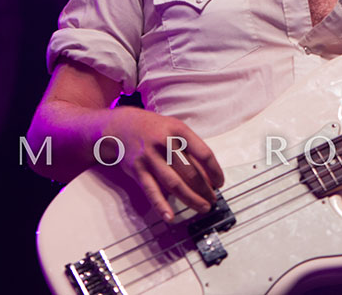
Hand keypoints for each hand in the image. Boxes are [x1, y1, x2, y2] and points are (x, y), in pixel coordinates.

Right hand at [101, 107, 224, 220]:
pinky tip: (170, 216)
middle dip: (204, 189)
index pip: (204, 153)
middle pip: (190, 171)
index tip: (220, 182)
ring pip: (174, 183)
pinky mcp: (137, 170)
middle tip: (213, 200)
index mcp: (179, 131)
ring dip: (190, 198)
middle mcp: (165, 143)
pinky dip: (161, 205)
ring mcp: (150, 157)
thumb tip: (208, 175)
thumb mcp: (175, 130)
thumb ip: (190, 149)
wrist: (121, 125)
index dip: (214, 171)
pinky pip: (151, 190)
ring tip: (202, 207)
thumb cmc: (154, 129)